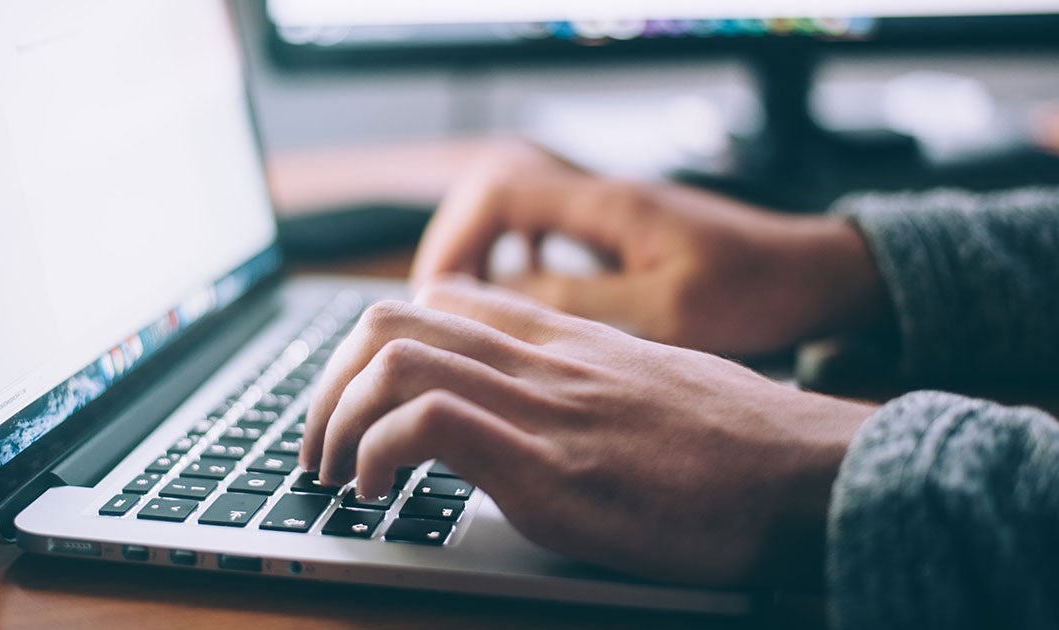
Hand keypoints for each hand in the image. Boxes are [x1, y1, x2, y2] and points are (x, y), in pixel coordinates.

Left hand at [302, 278, 875, 586]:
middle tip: (320, 443)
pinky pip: (428, 424)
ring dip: (335, 419)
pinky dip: (376, 454)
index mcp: (566, 340)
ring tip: (334, 473)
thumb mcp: (654, 386)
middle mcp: (543, 359)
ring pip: (393, 359)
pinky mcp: (551, 468)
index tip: (360, 399)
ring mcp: (544, 407)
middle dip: (329, 382)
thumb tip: (545, 409)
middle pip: (392, 319)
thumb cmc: (742, 442)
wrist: (813, 473)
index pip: (441, 299)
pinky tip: (377, 493)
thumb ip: (587, 381)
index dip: (375, 345)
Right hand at [411, 141, 888, 355]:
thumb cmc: (756, 291)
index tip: (437, 294)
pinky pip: (548, 231)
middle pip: (495, 192)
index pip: (499, 191)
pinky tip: (523, 298)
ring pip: (518, 211)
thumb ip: (579, 303)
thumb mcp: (666, 312)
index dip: (455, 238)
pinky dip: (519, 259)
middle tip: (439, 306)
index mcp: (608, 205)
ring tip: (467, 307)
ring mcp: (612, 211)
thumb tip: (498, 300)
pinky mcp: (623, 232)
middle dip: (457, 245)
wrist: (816, 274)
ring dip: (484, 252)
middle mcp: (602, 196)